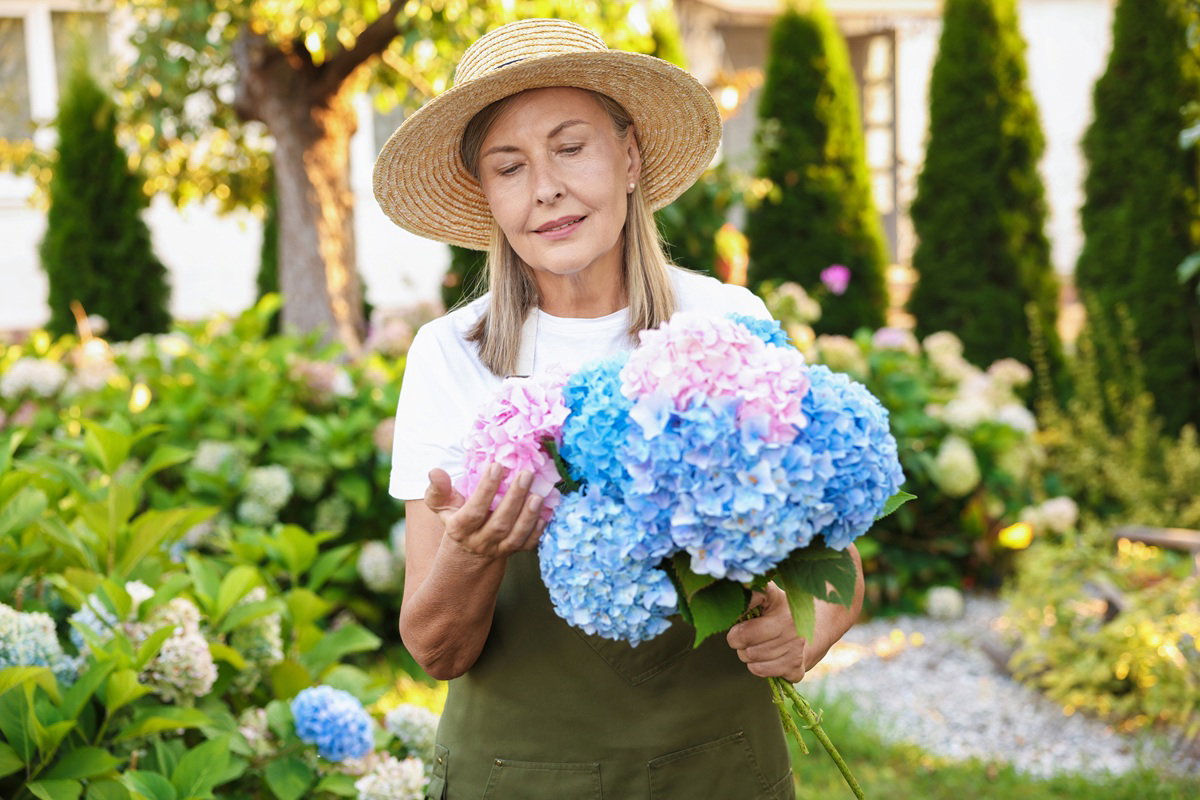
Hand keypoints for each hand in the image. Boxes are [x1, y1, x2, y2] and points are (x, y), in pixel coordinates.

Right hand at [423, 465, 546, 559]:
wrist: (468, 552)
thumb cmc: (455, 518)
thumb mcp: (442, 506)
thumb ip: (439, 490)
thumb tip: (435, 471)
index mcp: (460, 528)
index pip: (474, 511)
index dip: (486, 489)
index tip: (497, 465)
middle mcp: (480, 541)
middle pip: (499, 524)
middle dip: (513, 499)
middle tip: (526, 474)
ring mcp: (498, 549)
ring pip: (515, 536)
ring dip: (528, 516)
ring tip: (538, 494)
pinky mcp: (514, 551)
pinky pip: (528, 545)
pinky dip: (538, 531)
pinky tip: (545, 513)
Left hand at [725, 583, 806, 682]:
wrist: (823, 622)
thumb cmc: (787, 607)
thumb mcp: (771, 595)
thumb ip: (752, 595)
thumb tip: (735, 598)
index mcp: (780, 613)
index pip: (743, 634)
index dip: (736, 632)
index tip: (741, 626)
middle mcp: (790, 632)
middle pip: (746, 651)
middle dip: (742, 645)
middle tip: (750, 637)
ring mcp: (795, 652)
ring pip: (754, 665)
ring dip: (752, 657)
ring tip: (762, 645)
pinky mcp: (797, 670)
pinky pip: (765, 673)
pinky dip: (763, 667)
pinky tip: (772, 656)